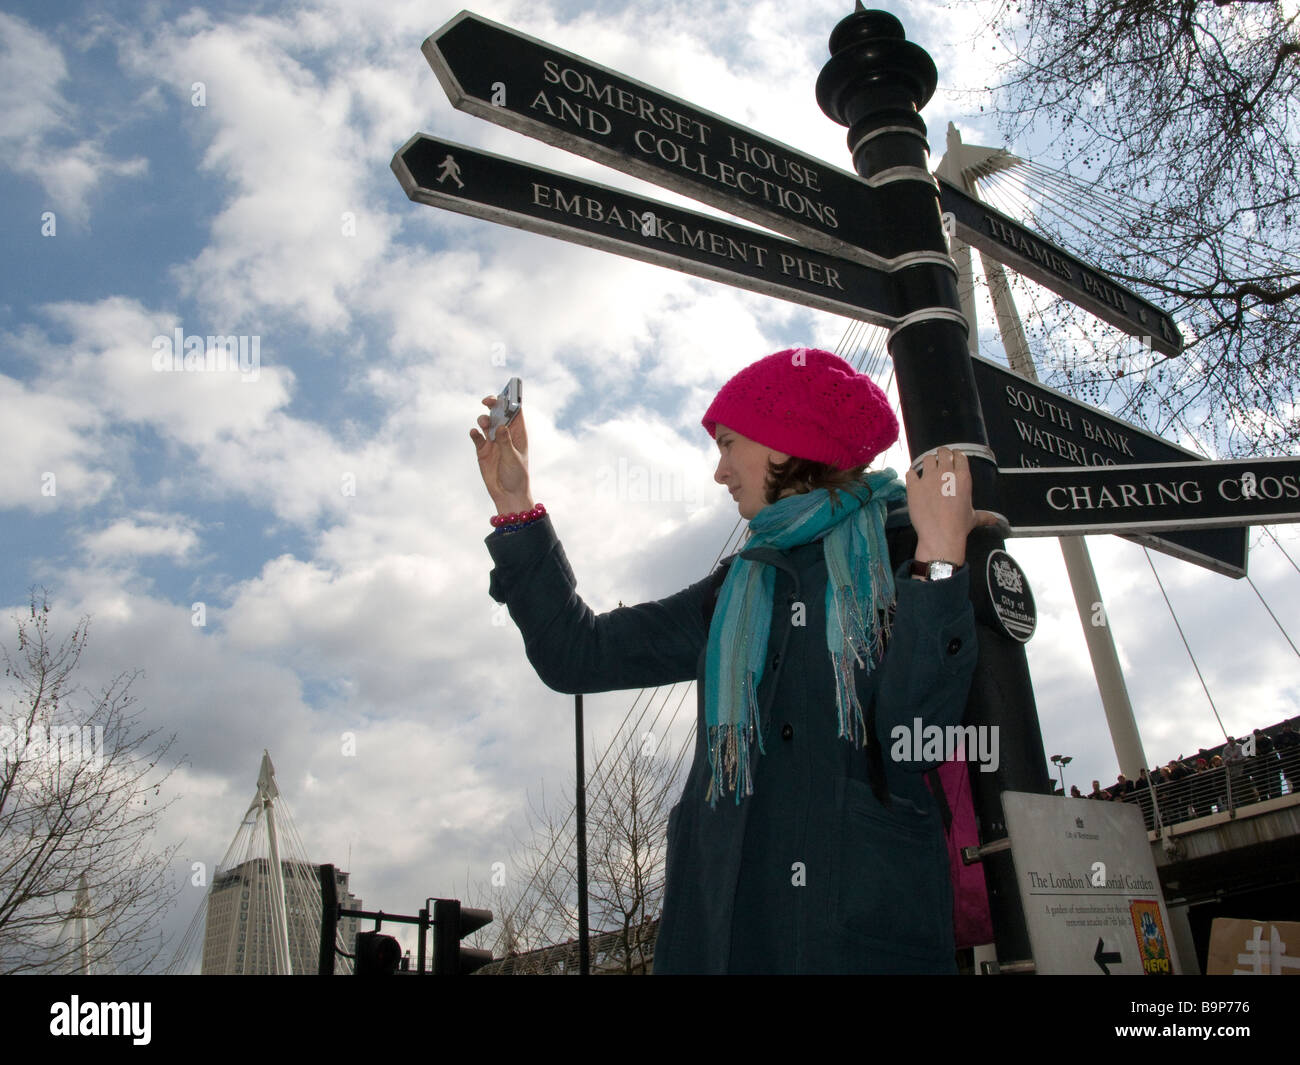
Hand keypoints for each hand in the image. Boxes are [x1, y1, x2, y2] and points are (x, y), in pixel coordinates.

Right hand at [470, 396, 531, 509]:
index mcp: (518, 434)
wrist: (507, 494)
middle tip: (487, 401)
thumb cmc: (516, 476)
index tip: (505, 394)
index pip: (516, 412)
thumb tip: (501, 426)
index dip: (511, 401)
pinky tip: (474, 433)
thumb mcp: (513, 459)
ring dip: (483, 420)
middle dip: (493, 404)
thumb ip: (506, 442)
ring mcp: (493, 441)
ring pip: (486, 423)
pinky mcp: (482, 450)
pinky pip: (477, 437)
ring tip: (483, 423)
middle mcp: (505, 434)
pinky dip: (474, 433)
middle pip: (498, 413)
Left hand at [905, 447, 998, 566]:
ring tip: (927, 469)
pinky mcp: (914, 486)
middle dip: (942, 455)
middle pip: (943, 452)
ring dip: (928, 462)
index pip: (959, 455)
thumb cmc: (959, 526)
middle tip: (940, 461)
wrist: (940, 535)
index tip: (953, 458)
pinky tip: (913, 479)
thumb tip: (994, 520)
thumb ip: (984, 516)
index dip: (955, 455)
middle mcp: (946, 474)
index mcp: (963, 477)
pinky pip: (910, 472)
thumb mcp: (973, 518)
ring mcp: (928, 479)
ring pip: (927, 459)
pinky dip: (912, 475)